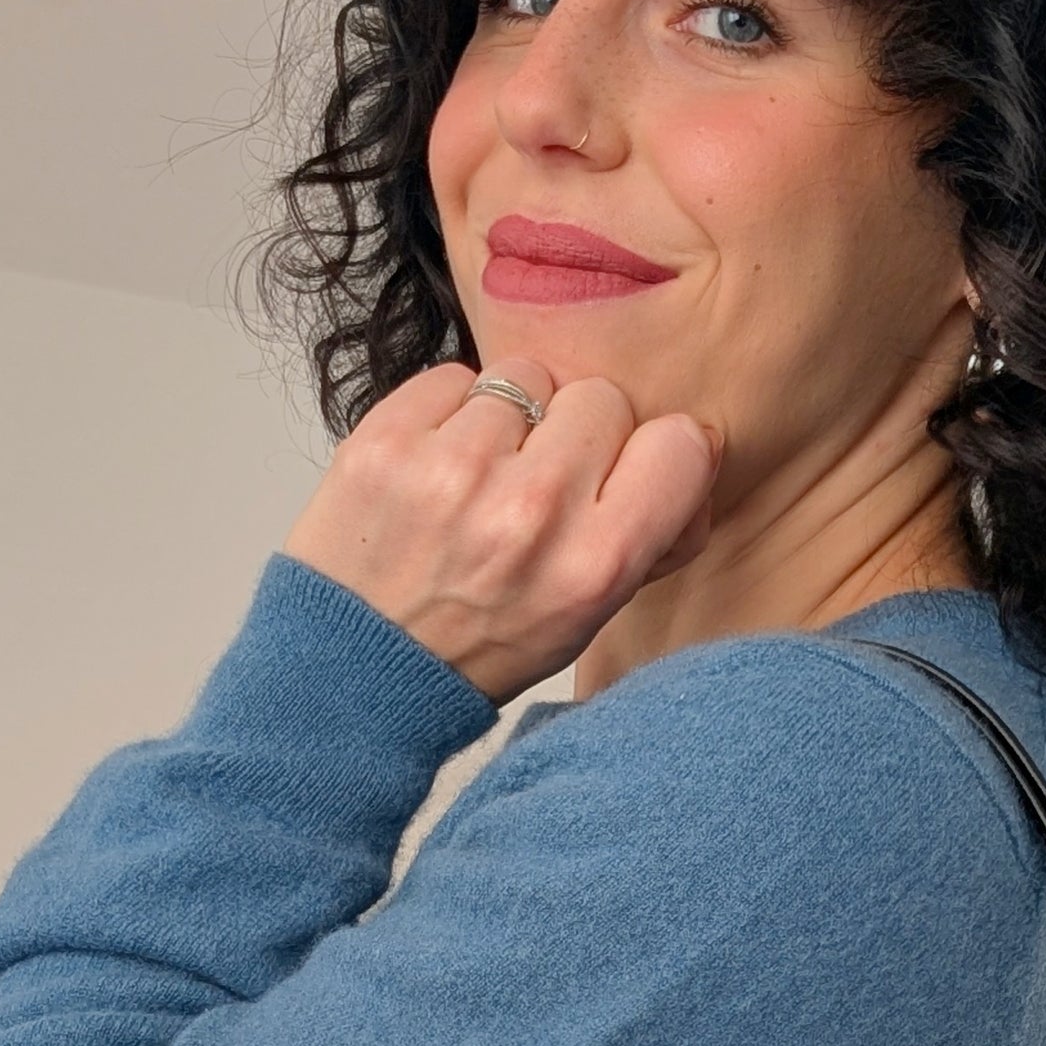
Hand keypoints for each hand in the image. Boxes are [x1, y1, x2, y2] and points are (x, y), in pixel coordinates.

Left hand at [279, 357, 722, 703]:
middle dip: (577, 432)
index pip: (679, 446)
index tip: (627, 472)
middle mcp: (532, 513)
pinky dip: (450, 410)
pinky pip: (454, 375)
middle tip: (538, 483)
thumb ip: (645, 536)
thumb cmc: (476, 647)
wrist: (356, 670)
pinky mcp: (389, 441)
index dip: (656, 453)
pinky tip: (436, 465)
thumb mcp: (584, 620)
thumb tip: (690, 448)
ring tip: (480, 478)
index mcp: (593, 567)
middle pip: (600, 398)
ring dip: (510, 417)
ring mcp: (455, 471)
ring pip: (525, 376)